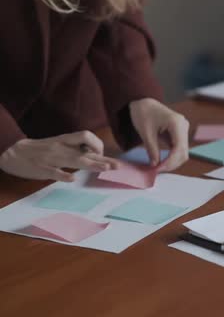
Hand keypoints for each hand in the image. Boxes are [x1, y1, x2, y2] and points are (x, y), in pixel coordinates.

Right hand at [0, 131, 118, 181]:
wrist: (13, 151)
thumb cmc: (41, 149)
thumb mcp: (60, 145)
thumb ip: (77, 150)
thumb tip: (98, 156)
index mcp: (65, 140)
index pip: (87, 136)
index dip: (98, 145)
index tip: (103, 155)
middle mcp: (61, 148)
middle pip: (85, 151)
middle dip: (103, 158)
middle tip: (117, 166)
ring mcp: (52, 158)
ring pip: (74, 160)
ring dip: (91, 165)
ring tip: (105, 169)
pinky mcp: (42, 169)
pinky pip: (54, 172)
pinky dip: (63, 175)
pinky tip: (72, 179)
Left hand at [129, 98, 188, 171]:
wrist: (144, 103)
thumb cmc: (143, 113)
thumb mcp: (145, 133)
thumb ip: (152, 149)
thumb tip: (155, 166)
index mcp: (177, 123)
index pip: (179, 148)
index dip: (170, 161)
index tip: (159, 169)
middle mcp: (184, 126)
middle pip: (184, 152)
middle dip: (172, 163)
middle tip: (158, 170)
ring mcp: (184, 130)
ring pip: (183, 152)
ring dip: (173, 162)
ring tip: (159, 167)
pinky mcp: (180, 134)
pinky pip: (179, 149)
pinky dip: (172, 157)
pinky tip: (163, 162)